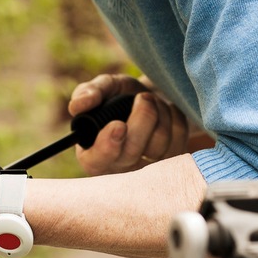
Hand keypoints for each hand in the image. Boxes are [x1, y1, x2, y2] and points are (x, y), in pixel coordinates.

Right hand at [68, 73, 189, 175]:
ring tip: (151, 102)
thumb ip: (88, 93)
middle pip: (133, 152)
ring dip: (159, 113)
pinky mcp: (172, 162)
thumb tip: (78, 105)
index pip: (97, 161)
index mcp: (93, 155)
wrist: (149, 98)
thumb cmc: (119, 96)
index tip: (118, 125)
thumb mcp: (104, 89)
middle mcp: (119, 168)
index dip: (108, 146)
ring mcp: (147, 169)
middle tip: (143, 96)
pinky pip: (179, 139)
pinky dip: (174, 118)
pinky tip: (165, 113)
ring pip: (160, 145)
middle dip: (143, 117)